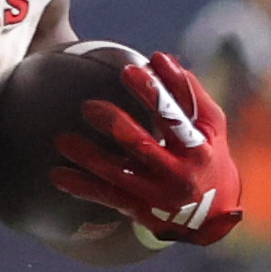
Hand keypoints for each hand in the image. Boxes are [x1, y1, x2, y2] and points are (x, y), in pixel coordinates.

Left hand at [50, 51, 243, 244]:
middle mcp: (178, 174)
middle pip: (143, 146)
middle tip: (88, 106)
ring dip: (88, 157)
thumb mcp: (212, 125)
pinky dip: (81, 186)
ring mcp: (157, 195)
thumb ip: (189, 93)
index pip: (175, 116)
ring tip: (61, 139)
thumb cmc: (208, 154)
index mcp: (198, 147)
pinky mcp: (140, 210)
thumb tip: (161, 57)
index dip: (155, 92)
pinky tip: (57, 174)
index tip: (132, 68)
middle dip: (115, 125)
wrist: (213, 214)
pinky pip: (106, 197)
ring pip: (118, 174)